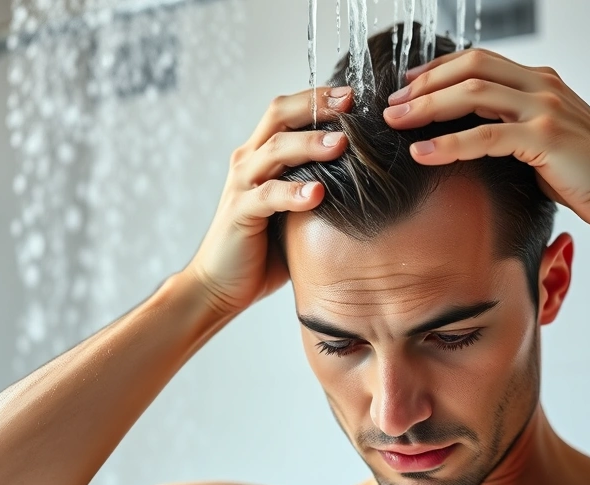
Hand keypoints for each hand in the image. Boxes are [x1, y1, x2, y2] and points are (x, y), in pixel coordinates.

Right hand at [184, 87, 351, 315]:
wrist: (220, 284)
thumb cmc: (263, 247)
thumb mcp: (296, 209)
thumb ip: (318, 187)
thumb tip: (369, 178)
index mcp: (262, 155)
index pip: (288, 111)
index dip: (319, 97)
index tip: (354, 94)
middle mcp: (249, 162)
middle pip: (279, 115)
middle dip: (316, 105)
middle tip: (351, 103)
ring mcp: (242, 185)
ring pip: (275, 149)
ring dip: (309, 144)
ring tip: (340, 144)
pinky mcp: (239, 213)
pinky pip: (267, 196)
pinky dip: (293, 193)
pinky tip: (317, 194)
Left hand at [383, 49, 589, 227]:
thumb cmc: (588, 171)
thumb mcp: (545, 137)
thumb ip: (513, 126)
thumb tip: (474, 133)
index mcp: (540, 82)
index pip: (479, 61)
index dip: (439, 69)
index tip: (409, 85)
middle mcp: (540, 87)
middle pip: (469, 68)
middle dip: (424, 84)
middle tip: (393, 104)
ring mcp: (543, 109)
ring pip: (472, 94)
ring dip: (427, 107)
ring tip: (397, 122)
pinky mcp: (544, 138)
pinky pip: (485, 136)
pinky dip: (449, 144)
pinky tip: (424, 153)